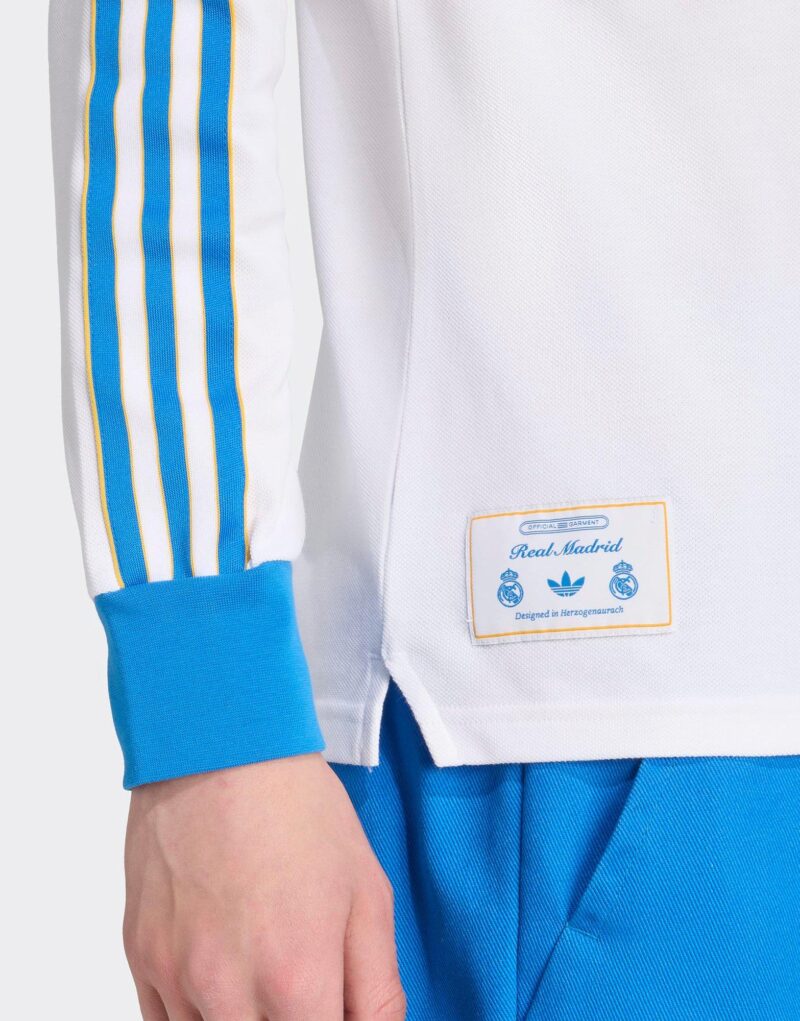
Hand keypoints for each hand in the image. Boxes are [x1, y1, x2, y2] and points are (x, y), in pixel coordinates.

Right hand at [123, 753, 405, 1019]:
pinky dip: (197, 1015)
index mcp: (296, 981)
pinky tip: (222, 974)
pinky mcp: (141, 957)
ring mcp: (175, 978)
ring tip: (263, 968)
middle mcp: (228, 993)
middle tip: (303, 986)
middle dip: (291, 1020)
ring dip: (243, 1020)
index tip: (332, 1004)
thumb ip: (378, 989)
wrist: (220, 747)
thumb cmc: (298, 810)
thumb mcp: (368, 894)